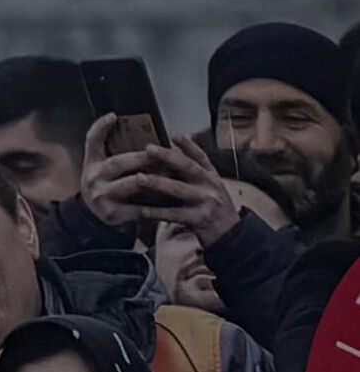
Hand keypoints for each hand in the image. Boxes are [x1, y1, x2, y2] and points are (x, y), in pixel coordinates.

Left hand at [85, 137, 244, 244]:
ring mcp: (206, 203)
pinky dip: (158, 212)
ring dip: (158, 183)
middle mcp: (211, 187)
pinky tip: (142, 210)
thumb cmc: (214, 210)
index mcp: (212, 177)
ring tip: (139, 178)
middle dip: (169, 157)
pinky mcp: (200, 220)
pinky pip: (175, 215)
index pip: (201, 157)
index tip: (173, 133)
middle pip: (189, 168)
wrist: (232, 237)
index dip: (188, 145)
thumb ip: (198, 174)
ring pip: (179, 190)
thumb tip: (177, 154)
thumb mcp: (212, 189)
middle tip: (148, 148)